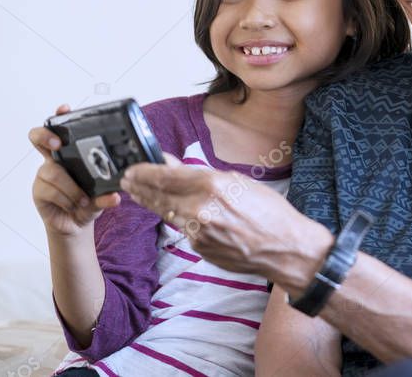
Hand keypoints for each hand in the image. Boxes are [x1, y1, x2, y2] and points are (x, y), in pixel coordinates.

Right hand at [29, 104, 119, 237]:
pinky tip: (74, 205)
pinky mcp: (38, 190)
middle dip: (46, 136)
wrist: (75, 225)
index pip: (62, 129)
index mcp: (71, 154)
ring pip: (52, 172)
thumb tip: (115, 196)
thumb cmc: (89, 202)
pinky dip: (65, 199)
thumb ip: (106, 195)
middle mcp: (54, 160)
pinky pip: (49, 190)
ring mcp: (44, 174)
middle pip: (38, 138)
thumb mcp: (102, 196)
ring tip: (83, 200)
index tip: (65, 108)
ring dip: (70, 188)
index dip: (60, 116)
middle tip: (57, 146)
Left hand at [120, 162, 323, 281]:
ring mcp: (197, 232)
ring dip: (151, 203)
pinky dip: (176, 219)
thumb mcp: (238, 182)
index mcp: (211, 185)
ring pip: (166, 213)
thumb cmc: (269, 211)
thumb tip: (173, 164)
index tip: (132, 168)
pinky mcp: (199, 248)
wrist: (285, 248)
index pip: (165, 176)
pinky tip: (171, 212)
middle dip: (140, 187)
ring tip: (139, 194)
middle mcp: (200, 208)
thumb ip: (202, 174)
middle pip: (159, 195)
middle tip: (126, 180)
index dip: (144, 172)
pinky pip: (182, 229)